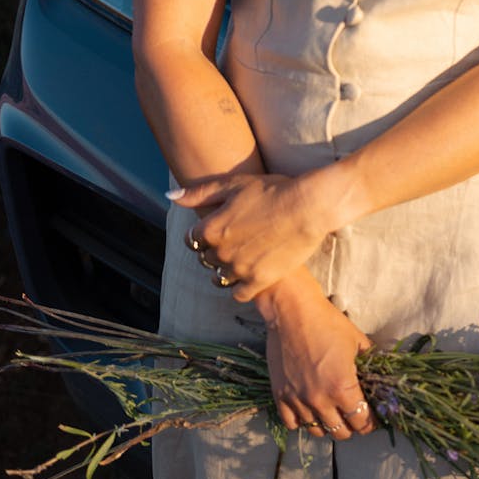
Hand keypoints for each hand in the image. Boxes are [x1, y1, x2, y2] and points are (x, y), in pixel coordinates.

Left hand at [172, 172, 336, 301]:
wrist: (309, 207)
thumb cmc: (273, 190)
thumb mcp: (234, 185)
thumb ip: (199, 193)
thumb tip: (170, 197)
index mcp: (210, 228)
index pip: (192, 240)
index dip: (204, 234)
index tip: (219, 230)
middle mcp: (220, 252)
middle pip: (206, 259)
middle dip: (216, 252)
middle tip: (236, 242)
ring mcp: (240, 268)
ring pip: (220, 278)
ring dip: (227, 271)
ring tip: (243, 259)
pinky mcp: (259, 280)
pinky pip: (239, 294)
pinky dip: (241, 288)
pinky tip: (251, 276)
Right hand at [259, 273, 376, 439]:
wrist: (292, 312)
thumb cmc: (328, 323)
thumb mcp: (358, 342)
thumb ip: (369, 364)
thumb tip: (378, 375)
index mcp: (342, 387)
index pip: (361, 421)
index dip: (369, 423)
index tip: (371, 420)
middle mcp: (319, 399)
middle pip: (341, 431)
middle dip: (352, 427)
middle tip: (354, 418)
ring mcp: (298, 399)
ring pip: (317, 430)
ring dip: (328, 426)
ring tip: (333, 416)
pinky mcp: (280, 395)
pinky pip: (292, 423)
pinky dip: (303, 422)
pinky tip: (310, 412)